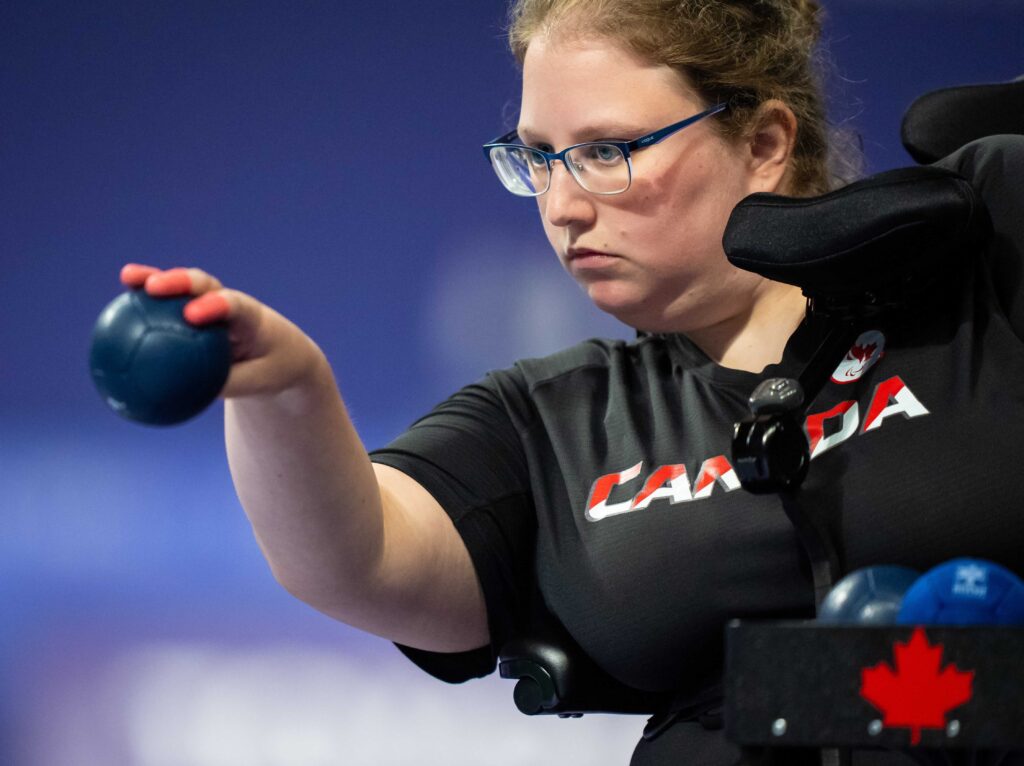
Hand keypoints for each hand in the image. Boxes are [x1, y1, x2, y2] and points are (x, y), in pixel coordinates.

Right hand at [120, 264, 325, 397]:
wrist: (281, 352)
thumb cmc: (272, 368)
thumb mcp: (258, 382)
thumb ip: (227, 385)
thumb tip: (186, 397)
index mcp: (251, 317)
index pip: (234, 306)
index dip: (214, 305)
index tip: (193, 314)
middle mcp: (230, 302)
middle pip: (205, 285)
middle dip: (180, 282)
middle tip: (154, 287)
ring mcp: (212, 301)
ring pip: (183, 287)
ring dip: (157, 278)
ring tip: (127, 276)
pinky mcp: (197, 308)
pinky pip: (170, 304)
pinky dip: (147, 302)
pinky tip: (116, 311)